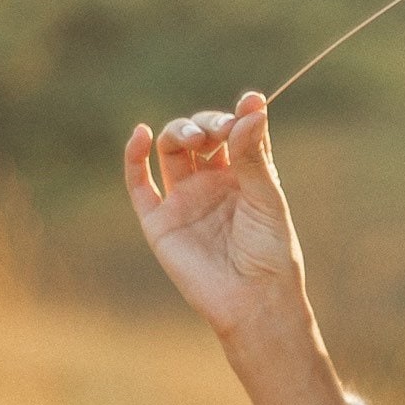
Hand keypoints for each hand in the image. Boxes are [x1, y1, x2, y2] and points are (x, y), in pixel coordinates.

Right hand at [123, 91, 305, 341]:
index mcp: (245, 175)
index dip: (237, 117)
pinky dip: (133, 157)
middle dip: (206, 124)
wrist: (252, 300)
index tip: (248, 105)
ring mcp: (184, 199)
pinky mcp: (159, 221)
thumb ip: (253, 154)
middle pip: (200, 136)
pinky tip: (141, 134)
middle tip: (218, 131)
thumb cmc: (270, 252)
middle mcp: (213, 182)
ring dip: (179, 132)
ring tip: (193, 137)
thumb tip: (251, 104)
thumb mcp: (267, 197)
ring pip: (171, 151)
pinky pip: (139, 184)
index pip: (234, 132)